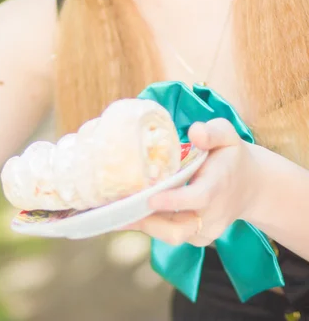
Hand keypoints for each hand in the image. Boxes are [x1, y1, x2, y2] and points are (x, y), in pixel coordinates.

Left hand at [120, 118, 259, 245]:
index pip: (197, 198)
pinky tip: (133, 211)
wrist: (251, 186)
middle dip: (148, 221)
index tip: (150, 197)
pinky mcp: (197, 237)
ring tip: (118, 209)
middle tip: (119, 206)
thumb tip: (194, 131)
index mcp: (218, 186)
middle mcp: (212, 214)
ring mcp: (205, 230)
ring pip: (172, 236)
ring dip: (145, 224)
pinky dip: (152, 225)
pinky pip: (171, 235)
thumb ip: (213, 132)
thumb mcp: (228, 135)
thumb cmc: (232, 156)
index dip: (173, 200)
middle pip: (178, 228)